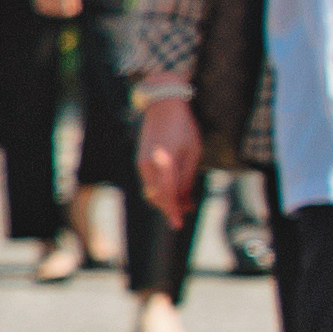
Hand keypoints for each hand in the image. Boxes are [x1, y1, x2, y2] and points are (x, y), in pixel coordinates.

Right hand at [134, 97, 203, 226]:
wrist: (162, 107)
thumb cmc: (184, 128)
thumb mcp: (193, 152)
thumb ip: (186, 178)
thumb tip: (185, 200)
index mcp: (164, 162)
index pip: (167, 195)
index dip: (172, 211)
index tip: (178, 224)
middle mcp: (148, 165)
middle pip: (156, 196)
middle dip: (170, 207)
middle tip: (186, 211)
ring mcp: (141, 163)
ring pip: (151, 190)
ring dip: (165, 199)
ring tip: (184, 202)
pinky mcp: (139, 160)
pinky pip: (149, 182)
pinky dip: (160, 189)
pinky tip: (173, 190)